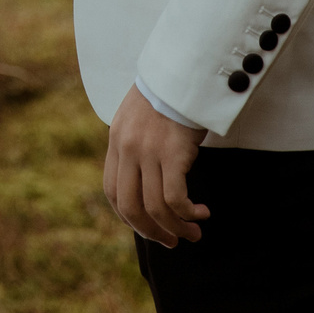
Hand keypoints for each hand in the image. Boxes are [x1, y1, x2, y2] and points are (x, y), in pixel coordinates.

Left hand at [103, 84, 208, 247]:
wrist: (184, 69)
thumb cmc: (169, 93)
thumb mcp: (139, 117)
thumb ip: (135, 143)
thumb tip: (143, 175)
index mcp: (116, 141)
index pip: (112, 192)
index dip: (128, 217)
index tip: (148, 227)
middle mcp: (127, 149)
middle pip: (130, 207)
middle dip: (150, 232)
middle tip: (170, 242)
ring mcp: (148, 151)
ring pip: (155, 207)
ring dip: (176, 228)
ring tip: (193, 233)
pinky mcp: (173, 153)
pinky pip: (175, 198)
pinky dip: (187, 213)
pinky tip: (201, 213)